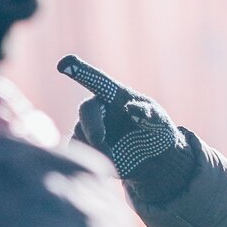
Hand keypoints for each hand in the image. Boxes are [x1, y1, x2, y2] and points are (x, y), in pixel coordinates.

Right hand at [58, 55, 193, 199]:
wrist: (154, 159)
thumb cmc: (158, 132)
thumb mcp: (160, 121)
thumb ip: (149, 113)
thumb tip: (132, 108)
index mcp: (115, 95)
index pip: (96, 80)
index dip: (80, 71)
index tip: (65, 63)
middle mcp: (98, 108)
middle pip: (86, 110)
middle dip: (93, 126)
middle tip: (101, 141)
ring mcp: (89, 127)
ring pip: (81, 134)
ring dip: (97, 148)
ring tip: (116, 158)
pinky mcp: (86, 147)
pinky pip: (79, 151)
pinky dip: (91, 159)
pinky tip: (108, 163)